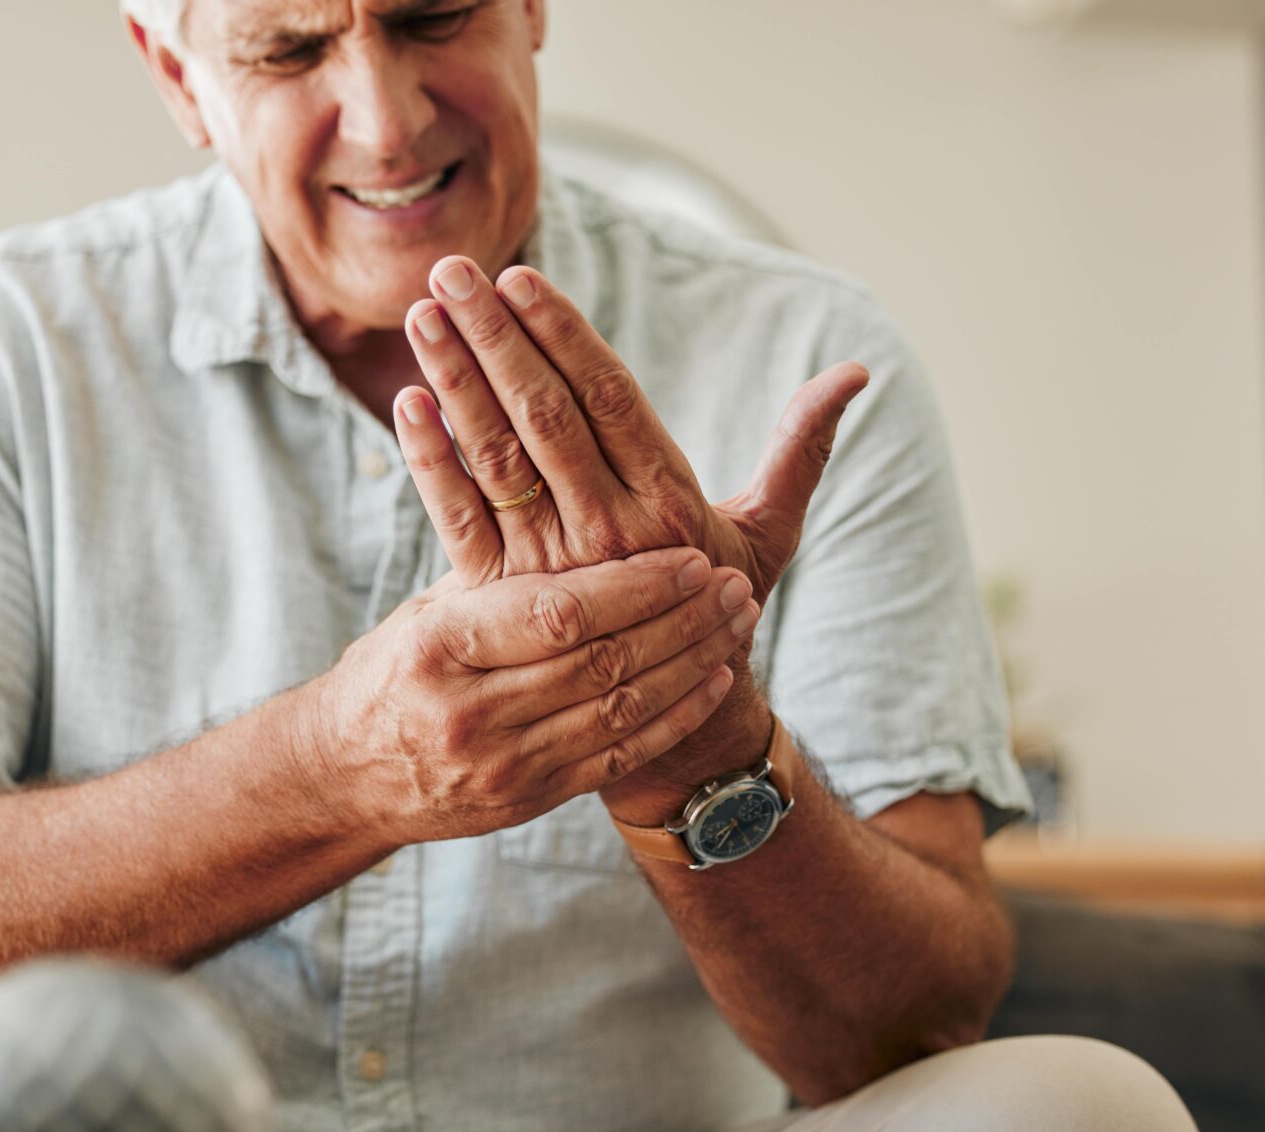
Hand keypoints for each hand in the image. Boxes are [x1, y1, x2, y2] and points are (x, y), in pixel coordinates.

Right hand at [314, 547, 759, 846]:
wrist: (347, 773)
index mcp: (443, 645)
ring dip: (691, 664)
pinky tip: (712, 681)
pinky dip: (674, 718)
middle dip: (680, 620)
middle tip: (731, 584)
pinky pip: (619, 758)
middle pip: (602, 661)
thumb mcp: (431, 610)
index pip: (558, 613)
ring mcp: (502, 764)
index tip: (689, 558)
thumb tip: (568, 491)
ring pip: (621, 710)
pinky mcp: (528, 800)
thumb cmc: (396, 668)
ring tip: (736, 622)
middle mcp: (471, 710)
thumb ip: (500, 571)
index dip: (635, 586)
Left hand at [391, 255, 870, 604]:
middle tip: (453, 273)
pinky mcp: (507, 599)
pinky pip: (461, 522)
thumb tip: (857, 373)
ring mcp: (553, 567)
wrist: (675, 725)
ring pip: (498, 461)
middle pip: (544, 419)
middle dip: (496, 341)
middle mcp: (610, 533)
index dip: (564, 337)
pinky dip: (431, 464)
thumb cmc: (722, 607)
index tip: (523, 280)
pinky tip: (407, 406)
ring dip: (457, 384)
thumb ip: (801, 447)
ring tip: (422, 316)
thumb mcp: (769, 531)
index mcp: (670, 504)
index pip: (609, 400)